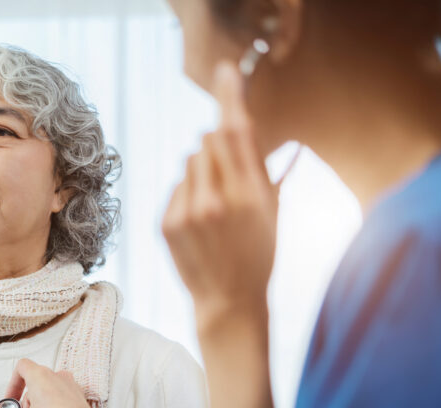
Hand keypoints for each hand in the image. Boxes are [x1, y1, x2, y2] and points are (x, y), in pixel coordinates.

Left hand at [161, 61, 278, 324]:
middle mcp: (218, 200)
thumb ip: (268, 172)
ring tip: (214, 207)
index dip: (229, 97)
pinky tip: (198, 221)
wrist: (228, 303)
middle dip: (218, 148)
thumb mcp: (273, 213)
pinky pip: (175, 185)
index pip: (235, 130)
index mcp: (251, 195)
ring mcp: (189, 212)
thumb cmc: (258, 256)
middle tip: (228, 177)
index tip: (225, 71)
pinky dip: (186, 193)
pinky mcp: (167, 222)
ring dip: (201, 172)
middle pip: (208, 140)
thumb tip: (268, 136)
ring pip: (189, 161)